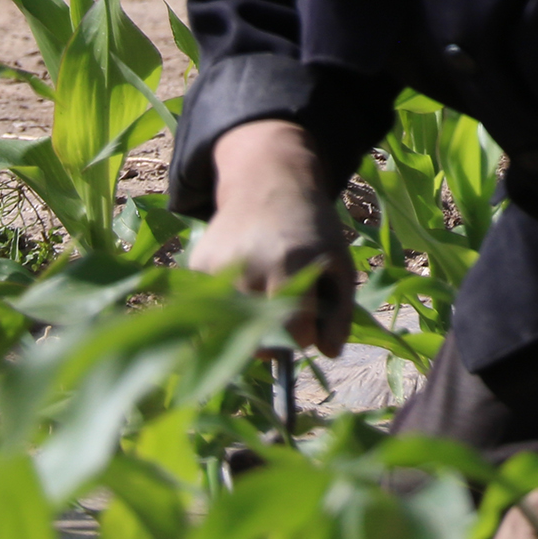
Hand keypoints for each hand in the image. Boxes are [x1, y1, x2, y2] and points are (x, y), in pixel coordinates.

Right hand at [189, 119, 354, 356]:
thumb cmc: (312, 229)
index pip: (297, 334)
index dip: (308, 335)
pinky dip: (230, 308)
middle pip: (260, 341)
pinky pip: (213, 311)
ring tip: (266, 293)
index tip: (312, 321)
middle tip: (288, 310)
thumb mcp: (340, 262)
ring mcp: (218, 269)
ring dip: (250, 326)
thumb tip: (330, 353)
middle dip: (278, 338)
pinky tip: (244, 279)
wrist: (268, 185)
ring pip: (232, 331)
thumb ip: (342, 311)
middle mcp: (250, 268)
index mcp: (291, 264)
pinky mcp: (196, 269)